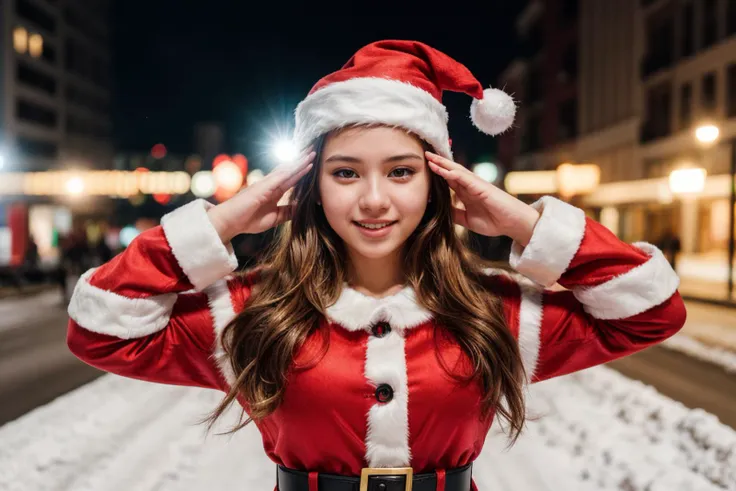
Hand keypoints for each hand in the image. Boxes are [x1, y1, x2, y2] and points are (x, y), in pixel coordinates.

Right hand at [207, 149, 315, 242]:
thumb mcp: (274, 218)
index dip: (301, 171)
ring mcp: (265, 184)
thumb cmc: (247, 220)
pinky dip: (289, 171)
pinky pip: (278, 178)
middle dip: (302, 161)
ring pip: (286, 170)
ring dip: (299, 162)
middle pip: (289, 170)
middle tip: (314, 150)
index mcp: (273, 191)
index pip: (290, 178)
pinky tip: (299, 165)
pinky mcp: (261, 188)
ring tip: (311, 153)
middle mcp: (270, 185)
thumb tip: (302, 208)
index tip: (312, 163)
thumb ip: (287, 212)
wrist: (229, 222)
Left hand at [425, 151, 539, 245]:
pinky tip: (443, 171)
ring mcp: (476, 185)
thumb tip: (440, 212)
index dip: (437, 173)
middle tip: (424, 154)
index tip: (424, 168)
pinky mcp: (482, 188)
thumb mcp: (467, 220)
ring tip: (431, 157)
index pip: (448, 180)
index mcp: (466, 193)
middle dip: (437, 163)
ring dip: (443, 164)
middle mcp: (470, 186)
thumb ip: (455, 214)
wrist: (512, 224)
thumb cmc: (494, 221)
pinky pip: (465, 179)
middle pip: (450, 171)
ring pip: (456, 171)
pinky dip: (454, 174)